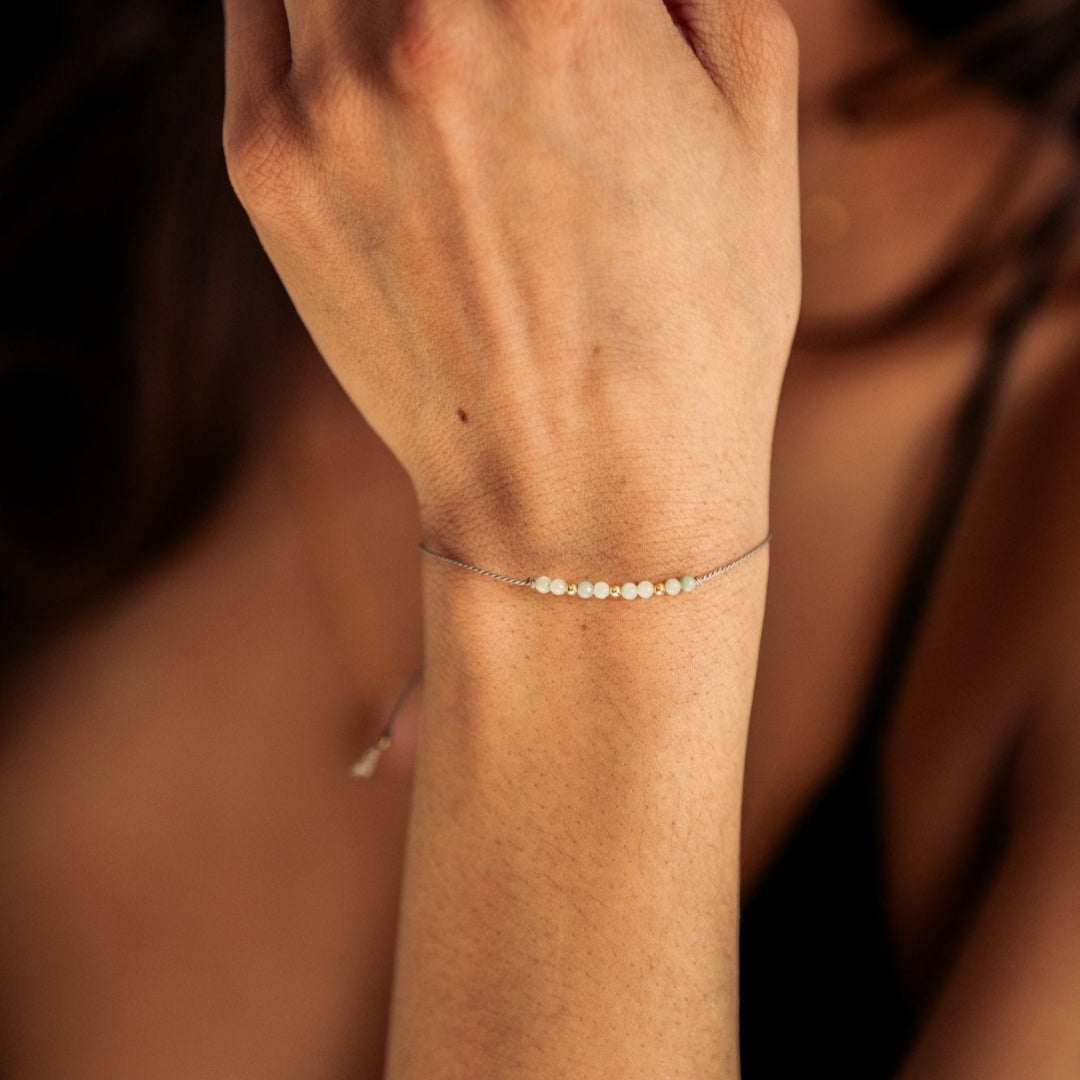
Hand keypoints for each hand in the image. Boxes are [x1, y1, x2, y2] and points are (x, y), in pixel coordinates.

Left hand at [222, 0, 799, 564]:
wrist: (583, 488)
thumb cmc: (694, 325)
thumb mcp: (754, 119)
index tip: (555, 4)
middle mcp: (420, 20)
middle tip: (503, 18)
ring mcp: (324, 99)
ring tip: (435, 37)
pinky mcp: (267, 172)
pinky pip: (261, 12)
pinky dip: (310, 4)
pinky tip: (372, 52)